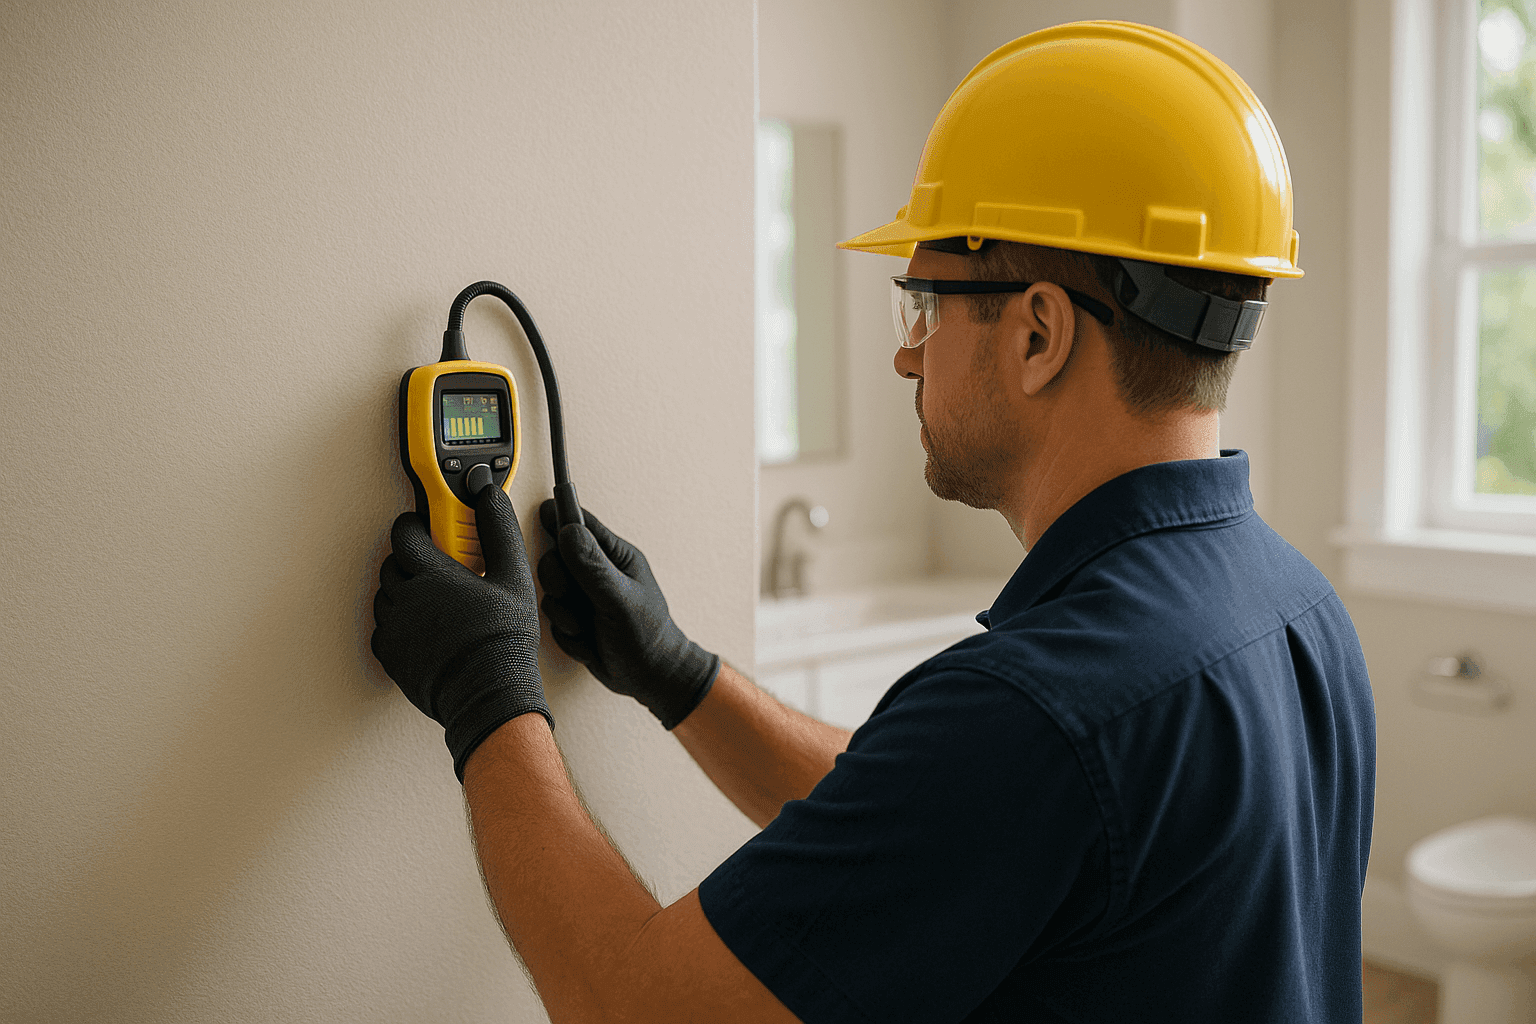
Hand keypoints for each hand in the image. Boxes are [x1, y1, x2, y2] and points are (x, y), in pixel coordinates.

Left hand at [372, 485, 549, 779]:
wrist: (489, 695)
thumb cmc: (503, 642)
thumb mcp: (513, 578)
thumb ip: (499, 530)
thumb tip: (490, 497)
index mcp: (433, 574)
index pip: (404, 534)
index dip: (413, 527)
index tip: (427, 529)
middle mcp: (407, 599)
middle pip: (392, 564)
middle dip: (410, 560)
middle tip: (435, 568)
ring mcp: (395, 628)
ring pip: (384, 596)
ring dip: (402, 592)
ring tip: (433, 600)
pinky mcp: (391, 656)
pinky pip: (382, 628)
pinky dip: (397, 623)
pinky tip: (424, 627)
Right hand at [536, 500, 719, 728]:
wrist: (649, 678)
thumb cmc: (647, 636)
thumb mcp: (620, 599)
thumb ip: (593, 567)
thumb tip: (568, 531)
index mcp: (615, 557)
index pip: (581, 525)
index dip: (559, 517)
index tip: (543, 514)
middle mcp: (597, 573)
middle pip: (554, 559)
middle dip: (557, 581)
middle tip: (569, 594)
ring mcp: (584, 597)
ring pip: (550, 593)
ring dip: (565, 615)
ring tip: (587, 628)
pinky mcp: (574, 619)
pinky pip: (552, 621)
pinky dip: (568, 636)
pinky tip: (589, 643)